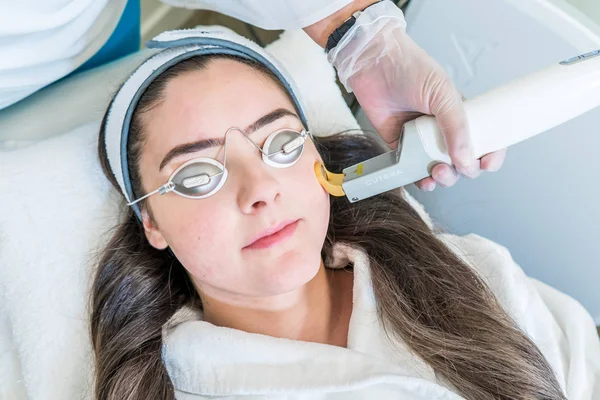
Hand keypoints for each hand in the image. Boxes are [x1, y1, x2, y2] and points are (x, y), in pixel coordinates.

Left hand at [327, 1, 505, 190]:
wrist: (374, 64)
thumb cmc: (411, 69)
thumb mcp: (443, 94)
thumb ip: (456, 128)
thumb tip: (466, 161)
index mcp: (461, 114)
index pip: (484, 140)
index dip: (490, 155)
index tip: (487, 164)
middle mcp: (443, 129)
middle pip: (462, 161)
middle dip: (463, 171)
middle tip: (453, 167)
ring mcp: (421, 140)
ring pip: (439, 170)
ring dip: (443, 179)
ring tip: (436, 173)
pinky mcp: (399, 146)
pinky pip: (412, 170)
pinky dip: (419, 180)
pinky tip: (422, 180)